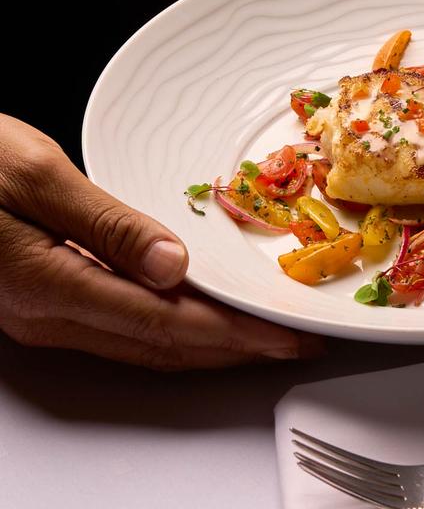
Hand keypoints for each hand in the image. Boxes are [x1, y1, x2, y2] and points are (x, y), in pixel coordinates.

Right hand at [0, 114, 321, 369]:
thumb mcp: (32, 175)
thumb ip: (105, 224)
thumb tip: (170, 266)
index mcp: (54, 284)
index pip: (170, 322)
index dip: (236, 333)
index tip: (284, 334)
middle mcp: (53, 313)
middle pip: (166, 344)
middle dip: (236, 348)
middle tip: (291, 342)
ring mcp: (48, 314)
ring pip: (149, 343)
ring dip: (212, 344)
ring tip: (261, 336)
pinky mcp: (48, 300)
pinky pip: (128, 328)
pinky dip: (178, 328)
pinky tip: (200, 316)